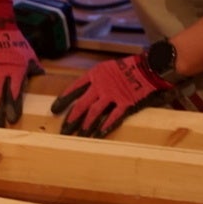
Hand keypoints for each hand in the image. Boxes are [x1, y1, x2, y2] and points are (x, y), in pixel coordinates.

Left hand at [50, 54, 172, 137]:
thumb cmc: (126, 68)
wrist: (149, 67)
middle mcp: (101, 85)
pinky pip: (113, 117)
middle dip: (71, 118)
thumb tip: (80, 94)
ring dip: (85, 125)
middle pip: (81, 104)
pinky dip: (105, 126)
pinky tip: (97, 135)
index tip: (54, 110)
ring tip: (78, 136)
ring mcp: (113, 95)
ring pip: (94, 112)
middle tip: (63, 130)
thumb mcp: (106, 69)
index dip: (63, 100)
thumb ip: (94, 81)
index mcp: (94, 75)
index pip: (74, 88)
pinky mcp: (125, 103)